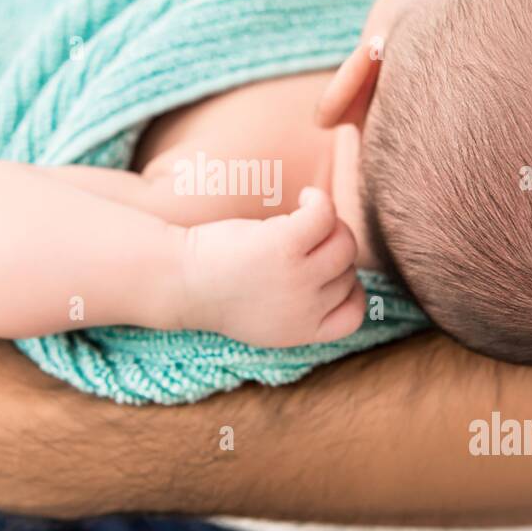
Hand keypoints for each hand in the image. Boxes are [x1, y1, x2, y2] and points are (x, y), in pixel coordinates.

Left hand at [179, 187, 365, 346]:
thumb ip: (300, 310)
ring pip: (344, 244)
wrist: (178, 280)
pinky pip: (325, 216)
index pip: (352, 318)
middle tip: (309, 236)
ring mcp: (297, 277)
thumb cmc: (216, 290)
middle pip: (347, 272)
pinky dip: (320, 202)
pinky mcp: (285, 245)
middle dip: (332, 252)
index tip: (333, 273)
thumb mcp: (264, 318)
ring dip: (332, 225)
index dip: (350, 292)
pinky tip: (306, 198)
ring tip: (309, 213)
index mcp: (300, 332)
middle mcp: (304, 308)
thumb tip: (344, 283)